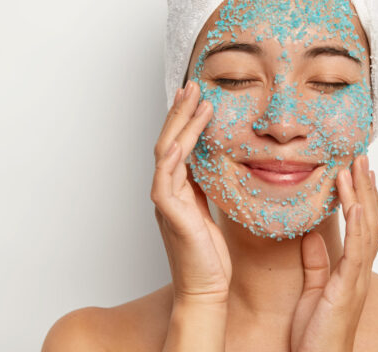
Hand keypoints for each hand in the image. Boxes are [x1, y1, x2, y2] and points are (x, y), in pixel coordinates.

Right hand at [151, 80, 231, 305]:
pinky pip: (164, 183)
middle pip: (167, 142)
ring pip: (166, 154)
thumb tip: (213, 164)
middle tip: (192, 86)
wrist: (206, 290)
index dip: (184, 119)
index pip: (177, 146)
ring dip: (180, 126)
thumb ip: (204, 188)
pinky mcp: (171, 217)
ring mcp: (165, 203)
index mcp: (176, 190)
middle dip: (179, 112)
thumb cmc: (210, 256)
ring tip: (194, 101)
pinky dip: (170, 161)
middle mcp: (166, 192)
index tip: (196, 96)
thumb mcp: (209, 212)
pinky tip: (179, 143)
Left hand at [290, 155, 377, 351]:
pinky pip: (357, 252)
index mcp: (352, 271)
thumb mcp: (314, 291)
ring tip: (356, 168)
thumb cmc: (317, 336)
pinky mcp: (348, 289)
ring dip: (363, 196)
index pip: (362, 226)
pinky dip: (358, 226)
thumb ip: (316, 263)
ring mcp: (358, 279)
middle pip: (370, 221)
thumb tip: (311, 236)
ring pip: (367, 229)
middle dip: (366, 188)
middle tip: (361, 158)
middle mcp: (360, 271)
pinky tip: (354, 204)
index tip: (357, 172)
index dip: (362, 198)